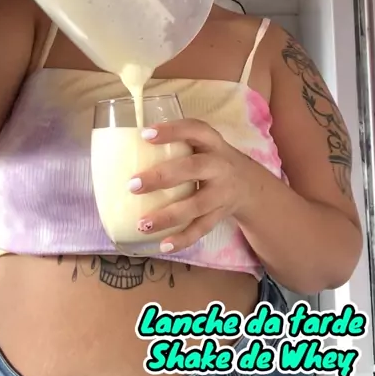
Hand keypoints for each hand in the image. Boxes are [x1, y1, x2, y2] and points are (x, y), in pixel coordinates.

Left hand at [129, 119, 255, 252]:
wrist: (249, 185)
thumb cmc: (211, 160)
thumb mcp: (202, 145)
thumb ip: (176, 144)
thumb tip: (125, 151)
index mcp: (212, 143)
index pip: (194, 130)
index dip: (172, 131)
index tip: (145, 135)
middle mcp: (219, 166)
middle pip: (194, 168)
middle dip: (163, 176)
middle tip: (133, 185)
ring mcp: (222, 193)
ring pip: (196, 205)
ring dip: (168, 216)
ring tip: (141, 224)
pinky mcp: (220, 215)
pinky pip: (201, 229)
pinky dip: (183, 239)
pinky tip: (163, 245)